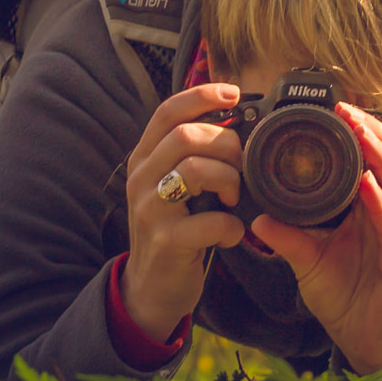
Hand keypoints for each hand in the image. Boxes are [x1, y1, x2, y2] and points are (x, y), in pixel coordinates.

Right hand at [121, 84, 246, 341]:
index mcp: (145, 158)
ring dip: (229, 181)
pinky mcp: (166, 241)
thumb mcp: (173, 185)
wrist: (151, 287)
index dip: (202, 95)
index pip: (168, 111)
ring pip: (196, 170)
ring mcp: (151, 210)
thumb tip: (238, 122)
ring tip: (233, 199)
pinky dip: (232, 226)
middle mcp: (141, 178)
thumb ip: (193, 155)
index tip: (234, 93)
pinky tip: (229, 234)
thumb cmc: (175, 228)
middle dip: (226, 146)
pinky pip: (212, 222)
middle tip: (240, 168)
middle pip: (187, 136)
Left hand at [248, 105, 381, 372]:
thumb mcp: (309, 260)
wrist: (365, 341)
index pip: (379, 160)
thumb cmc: (345, 297)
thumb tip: (255, 215)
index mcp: (377, 210)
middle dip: (375, 134)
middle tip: (348, 111)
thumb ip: (287, 237)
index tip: (338, 109)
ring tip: (360, 133)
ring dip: (381, 158)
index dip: (365, 132)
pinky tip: (367, 185)